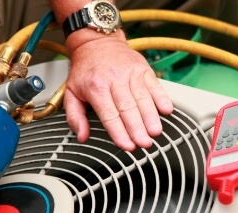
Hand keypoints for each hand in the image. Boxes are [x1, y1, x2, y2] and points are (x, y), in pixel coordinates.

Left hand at [64, 31, 173, 150]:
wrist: (96, 41)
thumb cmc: (85, 69)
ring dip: (151, 117)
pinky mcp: (143, 69)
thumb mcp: (70, 91)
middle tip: (144, 143)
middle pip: (128, 108)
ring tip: (155, 132)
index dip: (119, 132)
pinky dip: (162, 98)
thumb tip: (81, 136)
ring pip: (143, 98)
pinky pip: (155, 85)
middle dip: (138, 128)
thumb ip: (75, 116)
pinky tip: (166, 110)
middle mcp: (115, 79)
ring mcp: (131, 73)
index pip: (109, 115)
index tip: (127, 145)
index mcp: (96, 87)